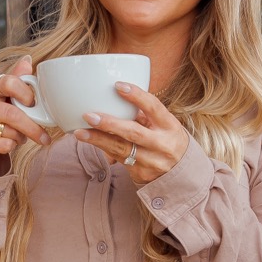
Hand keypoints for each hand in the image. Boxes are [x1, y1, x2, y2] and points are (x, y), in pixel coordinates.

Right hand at [0, 56, 50, 173]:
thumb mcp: (3, 98)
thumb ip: (15, 80)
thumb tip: (27, 60)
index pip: (8, 83)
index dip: (25, 94)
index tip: (34, 104)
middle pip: (11, 113)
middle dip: (32, 127)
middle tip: (44, 137)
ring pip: (8, 131)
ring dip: (20, 137)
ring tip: (18, 137)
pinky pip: (2, 144)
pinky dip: (10, 146)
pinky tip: (7, 143)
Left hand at [74, 82, 188, 184]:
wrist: (181, 176)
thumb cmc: (167, 141)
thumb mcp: (164, 125)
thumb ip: (144, 114)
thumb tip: (114, 100)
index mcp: (170, 126)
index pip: (153, 107)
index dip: (136, 95)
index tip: (118, 85)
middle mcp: (162, 144)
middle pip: (133, 132)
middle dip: (109, 124)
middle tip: (89, 115)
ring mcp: (151, 161)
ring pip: (121, 149)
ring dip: (98, 140)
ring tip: (80, 132)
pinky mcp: (141, 174)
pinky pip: (119, 159)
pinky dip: (103, 149)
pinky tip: (89, 141)